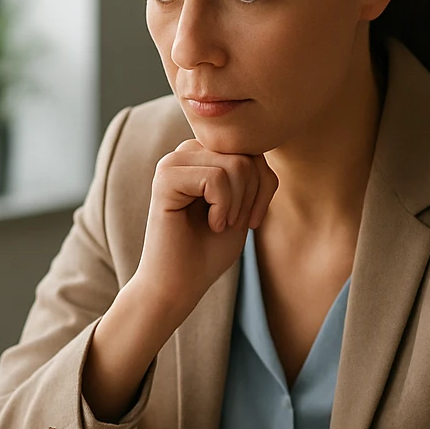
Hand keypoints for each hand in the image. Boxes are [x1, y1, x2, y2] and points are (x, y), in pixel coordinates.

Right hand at [80, 141, 276, 419]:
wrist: (179, 285)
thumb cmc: (209, 250)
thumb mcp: (243, 205)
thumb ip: (251, 172)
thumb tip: (261, 143)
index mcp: (203, 155)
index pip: (253, 149)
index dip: (264, 185)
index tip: (252, 219)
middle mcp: (186, 152)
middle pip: (247, 155)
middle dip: (253, 196)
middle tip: (234, 223)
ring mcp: (173, 162)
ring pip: (236, 165)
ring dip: (238, 205)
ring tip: (219, 224)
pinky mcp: (165, 178)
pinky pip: (216, 179)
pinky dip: (223, 208)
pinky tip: (210, 224)